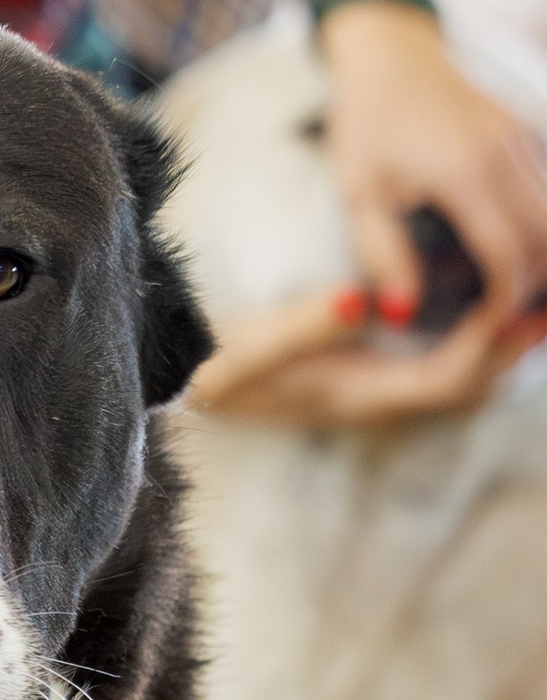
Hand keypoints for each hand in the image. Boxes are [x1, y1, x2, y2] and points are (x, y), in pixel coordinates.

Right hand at [188, 278, 541, 430]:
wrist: (186, 385)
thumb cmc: (211, 368)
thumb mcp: (242, 352)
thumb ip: (300, 327)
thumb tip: (360, 303)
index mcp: (355, 399)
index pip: (444, 377)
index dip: (484, 341)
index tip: (509, 294)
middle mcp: (375, 404)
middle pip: (468, 386)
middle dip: (511, 347)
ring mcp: (375, 395)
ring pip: (461, 381)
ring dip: (499, 347)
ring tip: (533, 302)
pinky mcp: (371, 379)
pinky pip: (442, 365)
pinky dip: (474, 340)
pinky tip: (485, 304)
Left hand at [319, 0, 546, 415]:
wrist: (389, 52)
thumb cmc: (365, 122)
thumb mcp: (358, 193)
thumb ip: (382, 256)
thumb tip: (404, 315)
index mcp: (464, 173)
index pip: (508, 255)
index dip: (506, 302)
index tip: (489, 330)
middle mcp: (504, 153)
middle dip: (537, 287)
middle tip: (512, 322)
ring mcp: (522, 138)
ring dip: (544, 256)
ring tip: (521, 296)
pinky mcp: (525, 131)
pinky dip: (541, 226)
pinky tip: (521, 253)